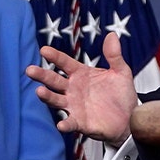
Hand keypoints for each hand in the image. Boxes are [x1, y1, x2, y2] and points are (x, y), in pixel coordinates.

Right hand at [27, 32, 137, 146]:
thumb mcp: (121, 72)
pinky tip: (62, 124)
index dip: (55, 56)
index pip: (64, 62)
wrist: (130, 118)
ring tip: (39, 92)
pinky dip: (65, 124)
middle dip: (42, 75)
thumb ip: (114, 55)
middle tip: (30, 70)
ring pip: (56, 99)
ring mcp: (74, 105)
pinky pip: (70, 123)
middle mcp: (73, 89)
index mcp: (81, 74)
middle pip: (54, 80)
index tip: (44, 50)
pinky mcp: (79, 122)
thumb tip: (112, 35)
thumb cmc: (121, 94)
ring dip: (47, 96)